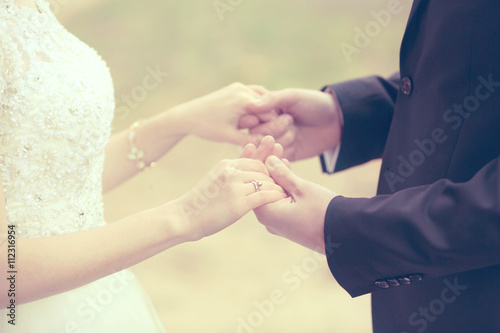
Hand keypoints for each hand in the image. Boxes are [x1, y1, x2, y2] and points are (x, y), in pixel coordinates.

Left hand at [167, 83, 276, 145]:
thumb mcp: (230, 137)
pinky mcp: (235, 87)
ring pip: (262, 98)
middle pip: (268, 105)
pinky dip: (257, 104)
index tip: (272, 137)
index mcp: (244, 101)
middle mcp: (243, 90)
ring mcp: (239, 86)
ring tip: (262, 126)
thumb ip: (251, 139)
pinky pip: (253, 94)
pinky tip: (255, 117)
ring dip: (264, 110)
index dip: (272, 127)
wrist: (188, 116)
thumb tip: (271, 142)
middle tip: (269, 132)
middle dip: (269, 118)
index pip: (270, 114)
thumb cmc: (207, 127)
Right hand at [170, 158, 286, 240]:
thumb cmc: (201, 201)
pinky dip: (275, 197)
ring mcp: (234, 187)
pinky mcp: (238, 204)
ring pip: (266, 182)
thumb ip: (233, 173)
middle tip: (285, 186)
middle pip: (263, 171)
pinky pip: (264, 196)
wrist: (185, 217)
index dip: (267, 170)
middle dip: (275, 178)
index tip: (275, 178)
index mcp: (226, 164)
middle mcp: (231, 172)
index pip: (255, 162)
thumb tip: (248, 170)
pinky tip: (280, 201)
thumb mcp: (216, 179)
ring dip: (277, 188)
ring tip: (285, 194)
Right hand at [239, 88, 341, 160]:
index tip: (280, 112)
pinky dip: (285, 153)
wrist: (337, 121)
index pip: (250, 120)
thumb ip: (272, 100)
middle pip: (256, 136)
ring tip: (295, 132)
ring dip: (282, 140)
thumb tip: (250, 104)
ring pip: (266, 149)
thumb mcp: (293, 97)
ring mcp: (275, 143)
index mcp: (264, 112)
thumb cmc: (314, 103)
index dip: (263, 119)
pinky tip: (295, 144)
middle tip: (291, 120)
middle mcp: (265, 127)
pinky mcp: (285, 156)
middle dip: (274, 129)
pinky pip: (277, 160)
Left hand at [241, 137, 336, 252]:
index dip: (257, 159)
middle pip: (262, 185)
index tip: (256, 143)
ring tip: (278, 149)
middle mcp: (268, 219)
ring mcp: (278, 222)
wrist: (345, 234)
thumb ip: (283, 174)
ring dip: (276, 172)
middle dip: (266, 163)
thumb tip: (268, 160)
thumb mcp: (302, 189)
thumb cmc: (324, 212)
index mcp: (266, 212)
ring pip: (272, 191)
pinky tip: (285, 166)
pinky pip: (281, 199)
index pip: (255, 181)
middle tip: (268, 141)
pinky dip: (283, 184)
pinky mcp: (288, 222)